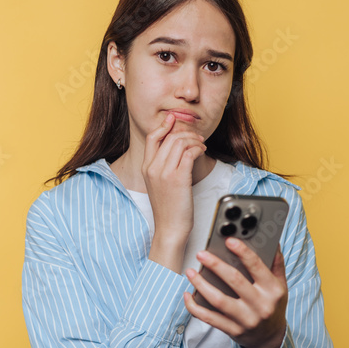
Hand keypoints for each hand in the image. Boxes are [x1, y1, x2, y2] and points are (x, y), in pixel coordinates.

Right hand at [143, 112, 205, 244]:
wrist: (170, 228)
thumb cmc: (168, 209)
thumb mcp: (158, 185)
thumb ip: (162, 167)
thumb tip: (174, 150)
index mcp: (146, 168)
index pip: (152, 137)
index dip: (164, 125)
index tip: (173, 119)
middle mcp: (153, 168)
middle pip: (169, 137)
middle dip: (186, 133)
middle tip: (197, 137)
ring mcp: (165, 172)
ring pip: (180, 142)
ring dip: (194, 140)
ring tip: (202, 145)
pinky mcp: (179, 178)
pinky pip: (189, 153)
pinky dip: (198, 148)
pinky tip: (202, 152)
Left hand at [183, 237, 287, 347]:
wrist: (270, 338)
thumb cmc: (273, 306)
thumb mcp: (281, 285)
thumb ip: (276, 263)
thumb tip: (273, 241)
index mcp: (272, 290)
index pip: (257, 267)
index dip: (242, 252)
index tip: (229, 241)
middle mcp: (260, 305)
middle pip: (235, 281)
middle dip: (216, 265)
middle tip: (202, 254)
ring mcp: (246, 319)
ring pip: (219, 300)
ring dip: (201, 284)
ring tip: (191, 272)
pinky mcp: (233, 330)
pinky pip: (210, 318)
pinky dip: (195, 307)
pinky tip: (188, 296)